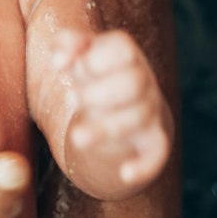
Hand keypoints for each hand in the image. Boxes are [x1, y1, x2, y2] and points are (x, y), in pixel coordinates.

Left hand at [57, 29, 171, 190]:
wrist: (120, 107)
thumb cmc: (94, 75)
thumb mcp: (78, 55)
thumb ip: (66, 44)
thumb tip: (59, 59)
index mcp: (127, 54)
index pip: (123, 49)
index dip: (96, 58)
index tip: (74, 67)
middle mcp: (144, 81)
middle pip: (132, 83)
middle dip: (98, 93)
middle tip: (71, 99)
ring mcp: (152, 111)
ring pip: (137, 118)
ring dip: (106, 128)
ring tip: (76, 137)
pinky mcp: (154, 142)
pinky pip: (157, 154)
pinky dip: (143, 165)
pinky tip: (124, 173)